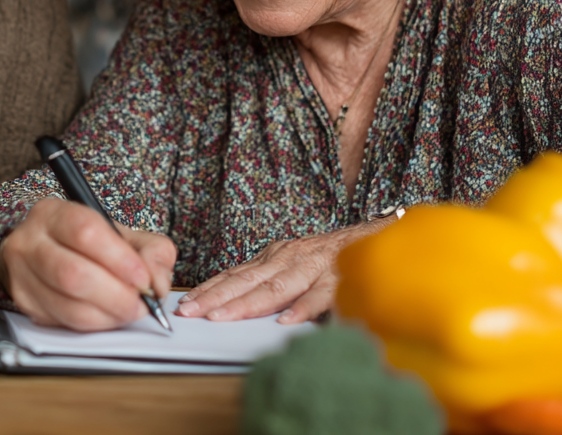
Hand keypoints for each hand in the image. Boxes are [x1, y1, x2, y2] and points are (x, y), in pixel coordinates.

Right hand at [0, 198, 175, 331]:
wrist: (44, 253)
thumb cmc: (87, 244)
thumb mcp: (123, 234)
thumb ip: (151, 252)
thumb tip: (157, 284)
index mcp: (54, 214)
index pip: (85, 232)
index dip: (119, 260)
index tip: (143, 279)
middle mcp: (30, 241)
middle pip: (73, 274)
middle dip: (116, 296)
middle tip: (141, 304)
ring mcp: (22, 275)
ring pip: (68, 305)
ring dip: (108, 315)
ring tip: (128, 311)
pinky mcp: (24, 304)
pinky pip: (64, 322)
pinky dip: (95, 325)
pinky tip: (107, 316)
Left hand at [176, 219, 390, 324]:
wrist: (375, 240)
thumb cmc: (329, 260)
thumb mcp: (291, 265)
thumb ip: (267, 283)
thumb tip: (231, 306)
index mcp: (275, 257)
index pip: (235, 275)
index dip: (210, 289)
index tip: (186, 304)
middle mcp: (290, 258)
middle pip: (247, 281)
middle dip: (216, 298)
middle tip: (192, 313)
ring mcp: (314, 267)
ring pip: (276, 288)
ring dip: (248, 304)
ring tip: (223, 317)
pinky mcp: (341, 279)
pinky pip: (321, 296)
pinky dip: (304, 308)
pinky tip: (287, 321)